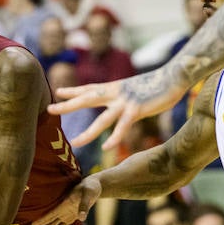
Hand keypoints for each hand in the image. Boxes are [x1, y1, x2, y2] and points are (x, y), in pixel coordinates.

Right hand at [27, 175, 101, 224]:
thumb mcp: (87, 195)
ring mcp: (66, 214)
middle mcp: (63, 210)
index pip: (51, 214)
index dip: (42, 220)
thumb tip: (81, 218)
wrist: (93, 186)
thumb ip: (84, 206)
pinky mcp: (71, 217)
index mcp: (64, 204)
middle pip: (48, 220)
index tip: (33, 224)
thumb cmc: (89, 188)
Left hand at [50, 73, 187, 148]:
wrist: (174, 76)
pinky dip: (115, 138)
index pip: (89, 88)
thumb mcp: (135, 88)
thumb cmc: (157, 84)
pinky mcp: (137, 110)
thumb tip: (121, 101)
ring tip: (75, 142)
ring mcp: (125, 102)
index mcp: (114, 87)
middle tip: (49, 109)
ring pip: (102, 120)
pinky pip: (123, 126)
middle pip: (86, 99)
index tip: (58, 92)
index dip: (73, 91)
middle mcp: (116, 93)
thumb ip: (124, 95)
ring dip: (88, 132)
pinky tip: (107, 148)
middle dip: (67, 105)